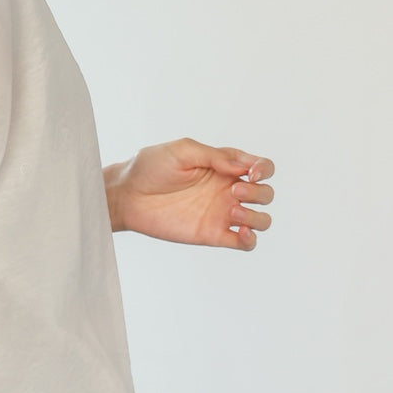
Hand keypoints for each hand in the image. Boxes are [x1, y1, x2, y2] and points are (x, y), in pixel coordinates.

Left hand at [105, 138, 274, 249]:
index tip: (251, 173)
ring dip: (257, 217)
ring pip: (260, 220)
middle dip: (259, 192)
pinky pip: (243, 243)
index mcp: (224, 167)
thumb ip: (215, 156)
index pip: (261, 167)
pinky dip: (250, 240)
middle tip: (233, 191)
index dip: (265, 169)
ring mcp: (221, 214)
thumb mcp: (184, 150)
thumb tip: (242, 167)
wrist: (128, 195)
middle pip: (265, 194)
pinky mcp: (211, 234)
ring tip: (233, 212)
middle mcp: (227, 190)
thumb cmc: (151, 168)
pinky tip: (240, 233)